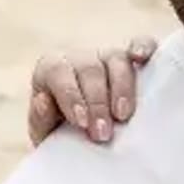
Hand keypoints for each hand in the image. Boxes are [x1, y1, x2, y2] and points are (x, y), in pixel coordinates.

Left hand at [28, 36, 156, 146]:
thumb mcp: (46, 133)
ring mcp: (106, 56)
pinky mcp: (132, 60)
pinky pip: (142, 44)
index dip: (70, 96)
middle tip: (103, 134)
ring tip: (123, 116)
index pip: (57, 72)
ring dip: (122, 88)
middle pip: (89, 69)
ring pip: (116, 59)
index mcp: (51, 69)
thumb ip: (40, 119)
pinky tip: (142, 58)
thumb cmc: (62, 134)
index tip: (81, 123)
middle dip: (97, 103)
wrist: (85, 138)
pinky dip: (143, 48)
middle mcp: (79, 58)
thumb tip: (42, 100)